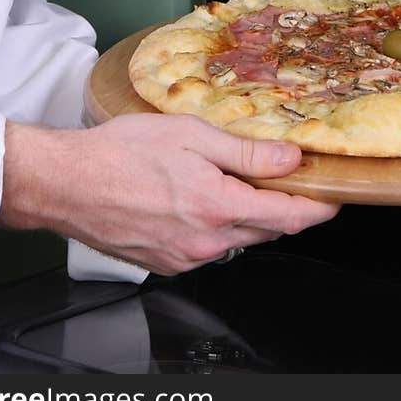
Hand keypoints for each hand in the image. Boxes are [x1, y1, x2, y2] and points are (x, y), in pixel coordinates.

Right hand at [0, 114, 339, 275]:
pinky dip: (216, 225)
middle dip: (282, 207)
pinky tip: (199, 198)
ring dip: (247, 215)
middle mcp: (205, 242)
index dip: (317, 207)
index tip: (333, 197)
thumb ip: (246, 152)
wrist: (67, 183)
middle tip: (287, 177)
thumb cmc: (120, 152)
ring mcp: (184, 258)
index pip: (287, 216)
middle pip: (265, 230)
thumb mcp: (191, 136)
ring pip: (236, 239)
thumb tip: (290, 159)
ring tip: (233, 180)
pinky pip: (207, 247)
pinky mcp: (165, 264)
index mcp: (216, 207)